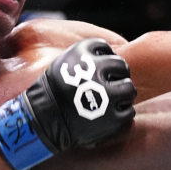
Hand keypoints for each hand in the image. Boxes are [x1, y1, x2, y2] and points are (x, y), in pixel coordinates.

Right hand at [0, 38, 136, 169]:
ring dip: (123, 94)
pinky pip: (128, 111)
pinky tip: (108, 116)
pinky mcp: (113, 117)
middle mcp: (97, 70)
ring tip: (110, 101)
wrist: (41, 122)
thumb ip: (85, 59)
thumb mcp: (63, 65)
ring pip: (129, 88)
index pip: (105, 48)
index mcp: (83, 53)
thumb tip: (107, 55)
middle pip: (122, 66)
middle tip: (108, 86)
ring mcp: (107, 94)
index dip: (103, 59)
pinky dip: (121, 113)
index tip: (98, 70)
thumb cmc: (51, 94)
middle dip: (117, 75)